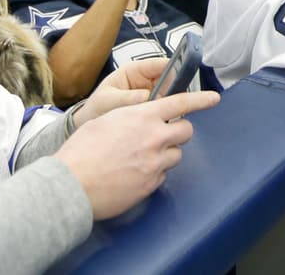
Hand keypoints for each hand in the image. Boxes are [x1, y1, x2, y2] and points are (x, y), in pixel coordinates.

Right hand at [55, 89, 219, 219]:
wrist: (71, 185)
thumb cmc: (81, 151)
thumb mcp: (105, 120)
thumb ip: (130, 117)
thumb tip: (139, 120)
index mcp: (143, 116)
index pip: (181, 103)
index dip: (200, 99)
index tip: (213, 98)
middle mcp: (155, 138)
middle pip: (186, 131)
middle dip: (178, 132)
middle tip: (163, 135)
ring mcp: (156, 163)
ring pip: (176, 154)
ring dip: (165, 154)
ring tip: (140, 157)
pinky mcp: (152, 184)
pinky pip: (163, 175)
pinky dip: (154, 172)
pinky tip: (134, 174)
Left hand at [72, 57, 173, 126]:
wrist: (90, 124)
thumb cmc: (96, 107)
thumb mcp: (107, 100)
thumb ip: (126, 98)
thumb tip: (146, 97)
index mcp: (134, 71)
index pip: (160, 64)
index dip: (173, 69)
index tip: (181, 79)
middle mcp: (146, 80)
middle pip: (170, 80)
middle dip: (174, 91)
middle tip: (173, 104)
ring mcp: (152, 94)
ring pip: (171, 95)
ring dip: (170, 105)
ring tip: (165, 116)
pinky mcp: (153, 108)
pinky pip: (166, 109)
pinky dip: (166, 115)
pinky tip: (163, 122)